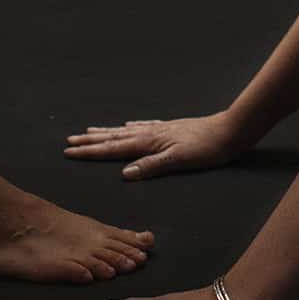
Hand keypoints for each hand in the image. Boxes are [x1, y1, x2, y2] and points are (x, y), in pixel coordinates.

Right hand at [64, 111, 253, 180]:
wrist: (229, 131)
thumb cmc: (206, 149)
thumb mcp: (179, 161)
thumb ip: (151, 167)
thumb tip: (124, 174)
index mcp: (149, 143)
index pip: (113, 149)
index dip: (91, 152)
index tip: (69, 152)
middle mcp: (150, 134)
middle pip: (114, 138)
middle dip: (91, 141)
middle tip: (69, 141)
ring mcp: (159, 130)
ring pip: (125, 131)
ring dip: (106, 133)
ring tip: (89, 130)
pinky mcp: (170, 129)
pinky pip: (142, 127)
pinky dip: (129, 128)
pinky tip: (128, 125)